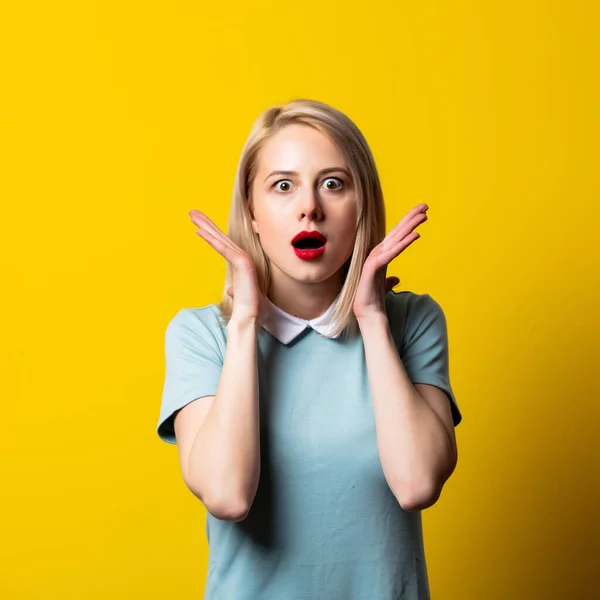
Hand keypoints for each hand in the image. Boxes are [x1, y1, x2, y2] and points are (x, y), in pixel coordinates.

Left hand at [189, 210, 266, 323]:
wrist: (249, 318)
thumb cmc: (248, 308)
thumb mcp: (238, 294)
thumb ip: (234, 288)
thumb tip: (230, 289)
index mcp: (240, 263)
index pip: (224, 243)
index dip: (211, 231)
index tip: (198, 223)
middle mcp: (242, 258)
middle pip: (221, 237)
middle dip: (206, 223)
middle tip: (191, 212)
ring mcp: (244, 260)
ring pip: (221, 240)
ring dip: (206, 226)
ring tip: (192, 216)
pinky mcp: (243, 264)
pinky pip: (224, 249)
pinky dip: (212, 240)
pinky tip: (200, 232)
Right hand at [353, 204, 427, 320]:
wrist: (368, 314)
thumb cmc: (374, 299)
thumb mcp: (385, 286)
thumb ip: (390, 281)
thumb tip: (397, 279)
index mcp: (381, 256)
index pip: (396, 236)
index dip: (408, 223)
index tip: (422, 213)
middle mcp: (377, 254)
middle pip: (396, 232)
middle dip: (410, 218)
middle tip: (425, 205)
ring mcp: (374, 259)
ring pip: (395, 239)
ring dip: (409, 226)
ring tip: (423, 215)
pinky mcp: (373, 267)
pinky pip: (392, 253)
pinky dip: (404, 243)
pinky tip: (416, 235)